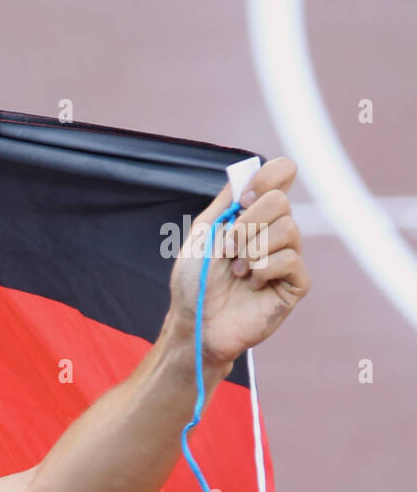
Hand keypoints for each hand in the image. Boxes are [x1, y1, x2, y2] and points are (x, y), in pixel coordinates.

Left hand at [165, 156, 311, 367]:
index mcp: (256, 215)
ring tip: (236, 271)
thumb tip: (247, 169)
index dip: (268, 178)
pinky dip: (263, 269)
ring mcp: (289, 257)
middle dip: (245, 225)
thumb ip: (226, 201)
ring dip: (251, 250)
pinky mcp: (296, 284)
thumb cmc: (195, 281)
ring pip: (288, 229)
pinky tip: (251, 285)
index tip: (242, 200)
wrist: (195, 321)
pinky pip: (291, 259)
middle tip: (227, 249)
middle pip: (281, 202)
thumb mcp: (203, 233)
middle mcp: (276, 232)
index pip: (282, 174)